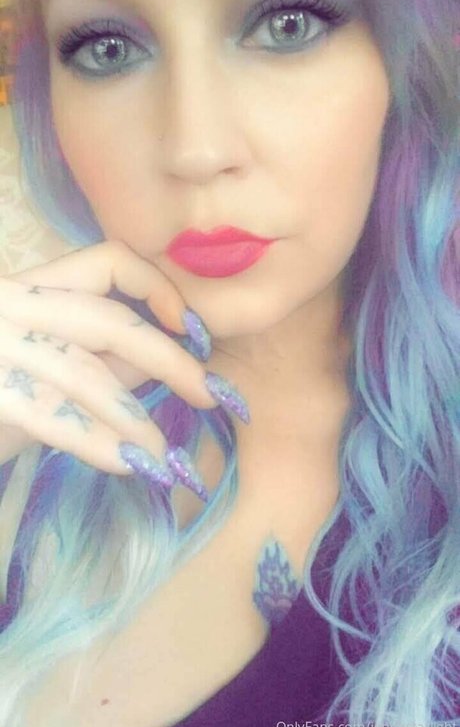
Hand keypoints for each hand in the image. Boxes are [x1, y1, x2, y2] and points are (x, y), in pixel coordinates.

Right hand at [0, 240, 237, 495]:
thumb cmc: (3, 390)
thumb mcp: (51, 365)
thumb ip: (106, 358)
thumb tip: (175, 360)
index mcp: (34, 287)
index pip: (108, 260)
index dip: (159, 288)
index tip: (193, 329)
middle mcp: (11, 303)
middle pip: (108, 320)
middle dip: (171, 360)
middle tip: (216, 395)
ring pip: (83, 371)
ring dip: (136, 419)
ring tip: (169, 459)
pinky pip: (51, 415)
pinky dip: (96, 442)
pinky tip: (129, 466)